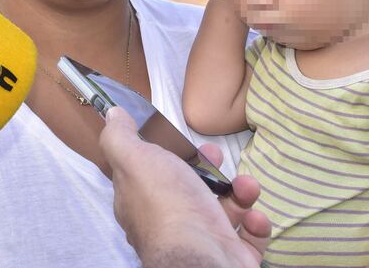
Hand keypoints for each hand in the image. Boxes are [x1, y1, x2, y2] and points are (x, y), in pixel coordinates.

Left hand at [100, 107, 269, 267]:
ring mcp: (202, 241)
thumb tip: (113, 115)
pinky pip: (248, 236)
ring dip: (241, 193)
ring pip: (225, 210)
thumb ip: (120, 137)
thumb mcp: (134, 160)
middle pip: (191, 189)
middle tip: (218, 158)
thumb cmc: (167, 206)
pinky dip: (255, 224)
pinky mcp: (229, 254)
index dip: (168, 155)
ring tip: (247, 188)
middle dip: (210, 169)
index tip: (185, 141)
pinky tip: (254, 217)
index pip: (151, 175)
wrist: (201, 259)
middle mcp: (170, 224)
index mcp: (143, 203)